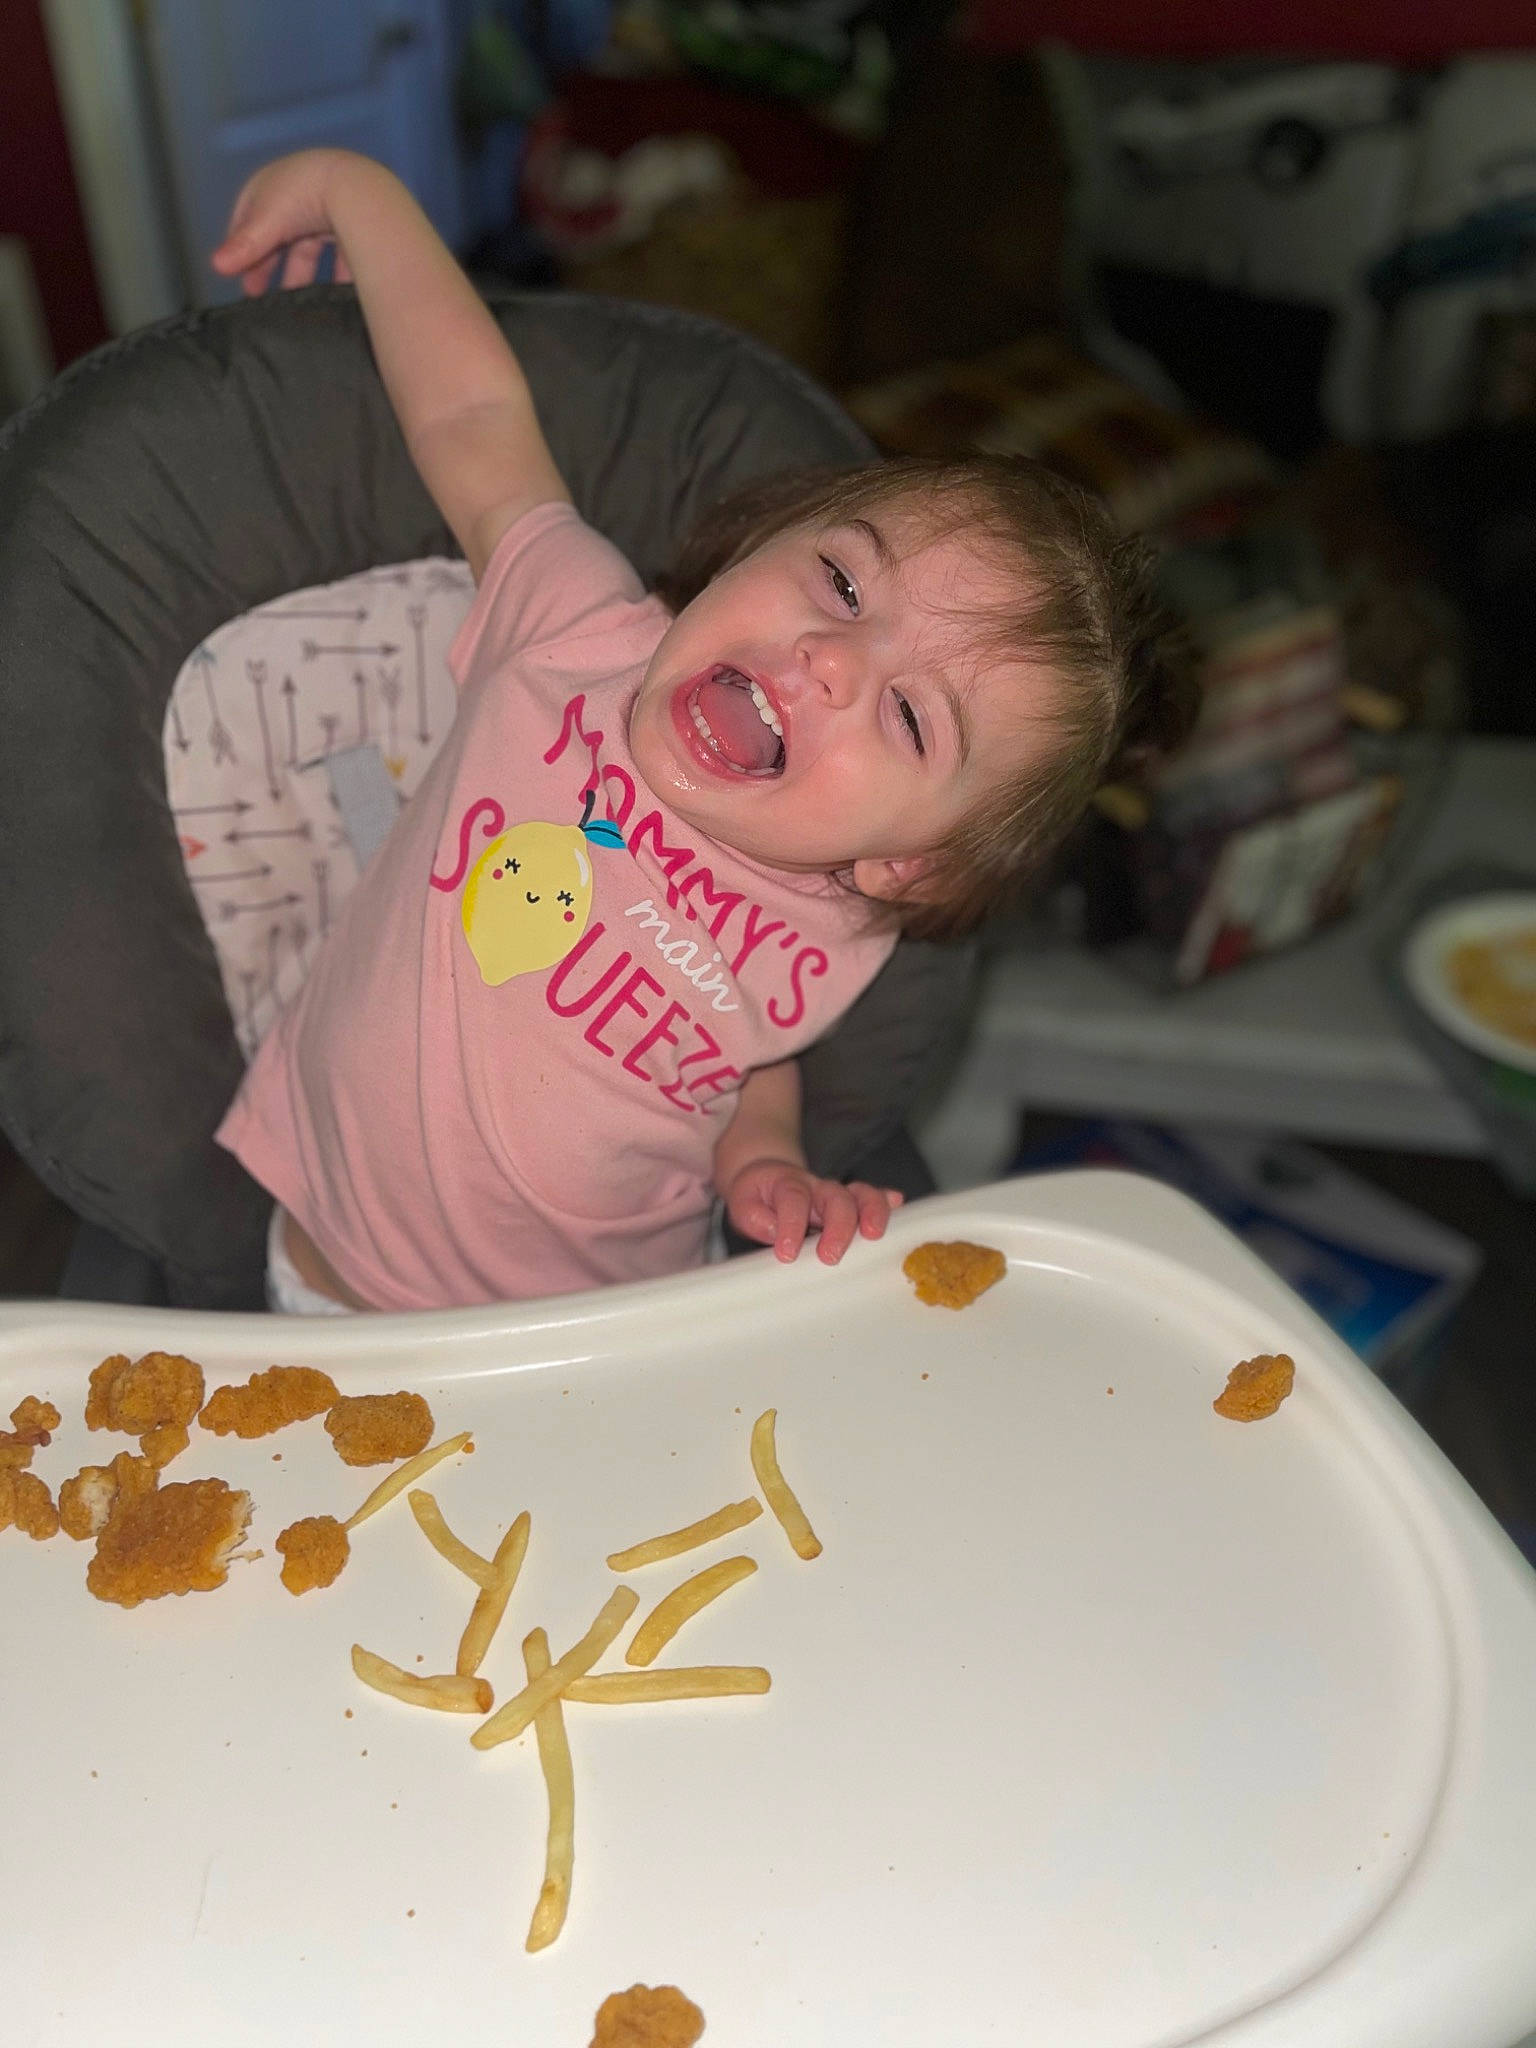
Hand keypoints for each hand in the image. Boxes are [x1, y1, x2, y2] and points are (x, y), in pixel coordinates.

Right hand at [210, 149, 360, 294]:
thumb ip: (244, 246)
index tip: (236, 275)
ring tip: (295, 306)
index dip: (241, 246)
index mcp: (273, 184)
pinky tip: (329, 298)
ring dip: (300, 277)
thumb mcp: (267, 221)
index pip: (248, 217)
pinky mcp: (355, 227)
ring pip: (308, 249)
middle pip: (278, 236)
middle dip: (268, 267)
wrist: (360, 190)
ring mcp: (329, 208)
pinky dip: (331, 277)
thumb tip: (216, 266)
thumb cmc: (303, 197)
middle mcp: (301, 193)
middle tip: (260, 297)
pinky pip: (338, 257)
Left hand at [724, 1158, 904, 1265]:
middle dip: (838, 1226)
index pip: (793, 1200)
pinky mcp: (853, 1203)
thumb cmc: (758, 1196)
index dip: (791, 1226)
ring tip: (873, 1235)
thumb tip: (774, 1231)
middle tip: (830, 1256)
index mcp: (788, 1186)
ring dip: (872, 1212)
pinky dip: (887, 1202)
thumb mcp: (742, 1203)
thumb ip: (753, 1216)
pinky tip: (899, 1206)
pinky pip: (875, 1198)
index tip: (787, 1254)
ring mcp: (839, 1194)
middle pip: (836, 1197)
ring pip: (862, 1194)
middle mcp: (818, 1188)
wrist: (769, 1176)